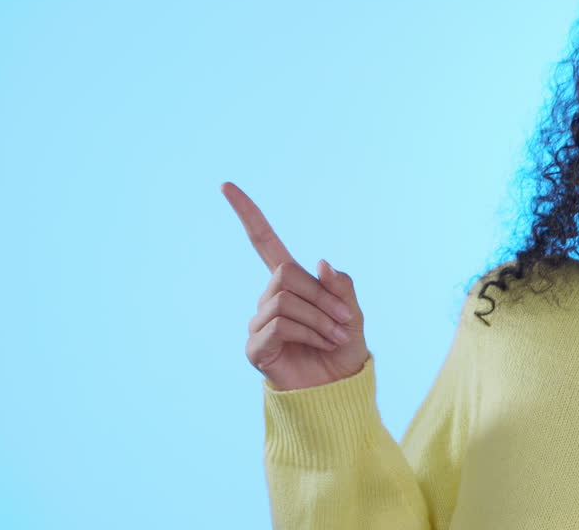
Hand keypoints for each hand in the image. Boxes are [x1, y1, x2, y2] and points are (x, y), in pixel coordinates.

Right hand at [222, 182, 369, 390]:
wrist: (339, 392)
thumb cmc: (344, 351)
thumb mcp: (352, 314)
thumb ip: (340, 286)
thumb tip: (319, 261)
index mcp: (290, 284)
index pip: (263, 242)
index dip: (247, 214)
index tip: (226, 185)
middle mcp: (269, 300)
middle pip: (286, 274)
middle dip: (321, 295)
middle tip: (345, 320)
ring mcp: (259, 324)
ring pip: (285, 300)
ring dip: (319, 318)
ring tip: (336, 337)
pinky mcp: (256, 348)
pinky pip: (279, 324)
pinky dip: (308, 332)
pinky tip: (320, 345)